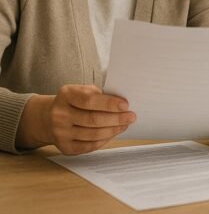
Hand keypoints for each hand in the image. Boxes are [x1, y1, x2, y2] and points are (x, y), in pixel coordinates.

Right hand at [18, 85, 134, 154]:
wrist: (48, 117)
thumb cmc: (74, 101)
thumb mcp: (82, 90)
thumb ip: (98, 95)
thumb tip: (122, 105)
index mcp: (66, 95)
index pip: (89, 100)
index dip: (109, 103)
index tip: (125, 105)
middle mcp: (60, 114)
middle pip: (93, 119)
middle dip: (116, 118)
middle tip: (131, 116)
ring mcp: (60, 132)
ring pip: (93, 134)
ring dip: (113, 130)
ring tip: (125, 125)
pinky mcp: (64, 147)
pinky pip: (89, 146)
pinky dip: (104, 140)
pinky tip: (113, 133)